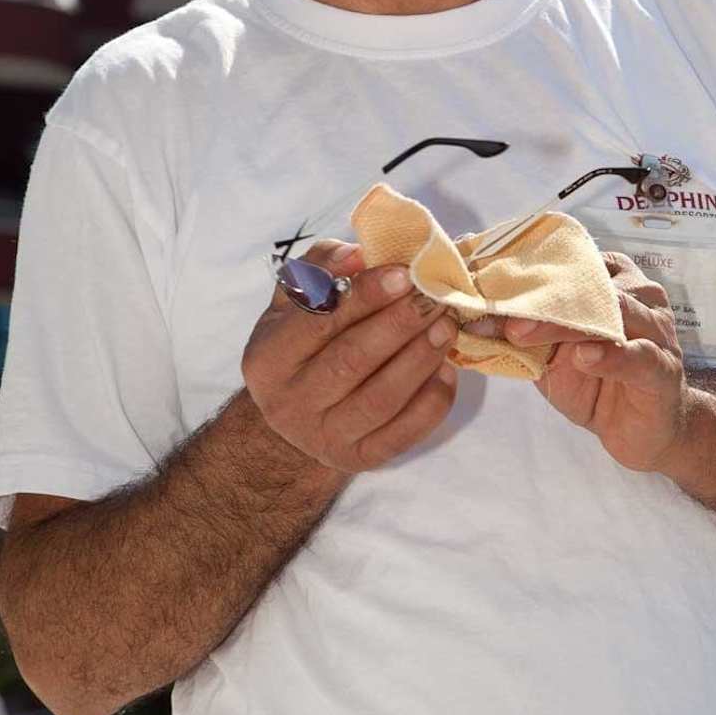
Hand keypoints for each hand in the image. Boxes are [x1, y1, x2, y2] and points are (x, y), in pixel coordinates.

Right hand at [242, 239, 458, 472]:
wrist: (296, 418)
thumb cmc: (302, 343)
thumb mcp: (296, 301)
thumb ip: (322, 268)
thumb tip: (359, 255)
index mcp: (269, 357)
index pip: (317, 322)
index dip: (364, 296)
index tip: (404, 274)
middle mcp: (290, 402)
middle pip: (351, 360)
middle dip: (399, 325)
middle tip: (434, 298)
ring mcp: (324, 436)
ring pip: (381, 398)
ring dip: (421, 358)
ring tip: (446, 326)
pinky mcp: (360, 459)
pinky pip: (404, 431)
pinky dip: (431, 399)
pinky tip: (446, 368)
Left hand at [465, 253, 688, 472]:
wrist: (643, 431)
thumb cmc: (596, 384)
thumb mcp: (552, 355)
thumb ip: (524, 333)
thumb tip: (473, 317)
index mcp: (611, 282)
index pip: (571, 264)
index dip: (527, 272)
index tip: (484, 283)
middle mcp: (639, 296)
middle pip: (587, 285)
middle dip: (538, 299)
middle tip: (498, 316)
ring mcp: (656, 331)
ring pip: (611, 313)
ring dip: (563, 323)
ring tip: (523, 334)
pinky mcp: (663, 369)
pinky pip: (638, 355)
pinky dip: (610, 355)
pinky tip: (584, 358)